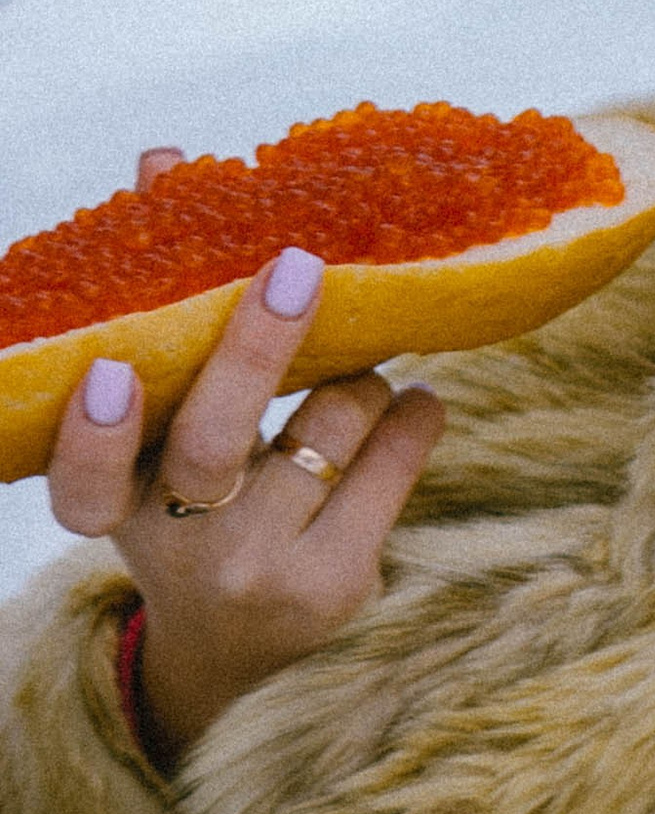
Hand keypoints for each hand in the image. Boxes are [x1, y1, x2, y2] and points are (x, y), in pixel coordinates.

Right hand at [46, 148, 445, 754]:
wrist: (240, 652)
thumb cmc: (191, 506)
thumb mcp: (152, 437)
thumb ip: (158, 310)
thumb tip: (163, 161)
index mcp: (117, 506)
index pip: (82, 482)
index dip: (94, 432)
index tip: (110, 370)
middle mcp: (181, 544)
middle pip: (217, 437)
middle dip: (258, 346)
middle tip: (298, 264)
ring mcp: (264, 567)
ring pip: (329, 425)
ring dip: (360, 373)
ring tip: (363, 365)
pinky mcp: (341, 581)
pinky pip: (394, 461)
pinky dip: (412, 414)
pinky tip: (414, 402)